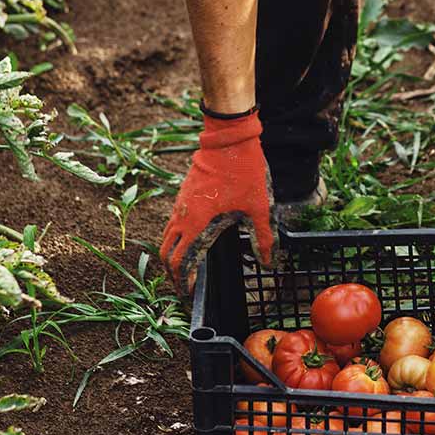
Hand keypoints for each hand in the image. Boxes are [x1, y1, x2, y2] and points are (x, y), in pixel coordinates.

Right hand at [160, 111, 274, 295]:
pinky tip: (192, 243)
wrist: (228, 137)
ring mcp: (180, 205)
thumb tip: (268, 263)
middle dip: (172, 275)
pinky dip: (175, 241)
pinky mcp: (183, 196)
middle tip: (185, 289)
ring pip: (166, 238)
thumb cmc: (244, 171)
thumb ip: (264, 238)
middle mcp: (182, 216)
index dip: (183, 283)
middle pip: (166, 254)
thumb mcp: (260, 208)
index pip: (181, 262)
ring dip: (172, 257)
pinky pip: (172, 224)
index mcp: (198, 224)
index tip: (190, 297)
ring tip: (187, 271)